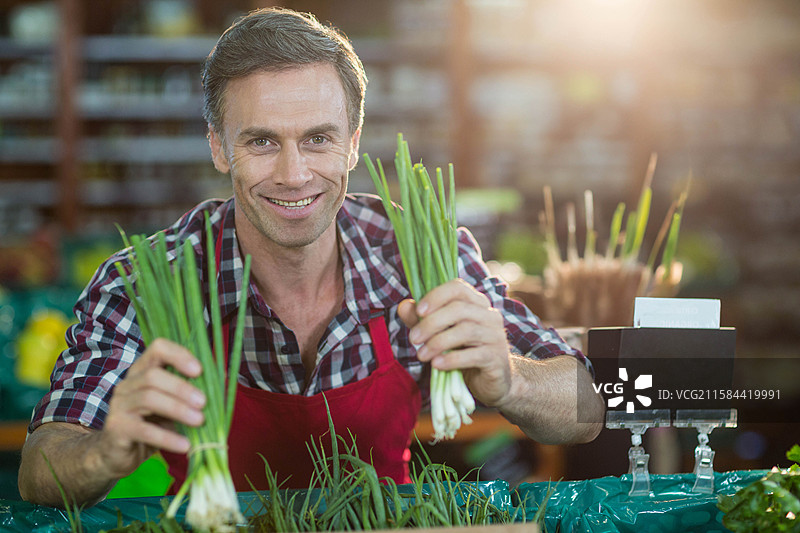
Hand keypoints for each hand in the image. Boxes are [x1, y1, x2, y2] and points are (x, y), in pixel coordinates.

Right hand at [98, 339, 204, 476]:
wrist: (117, 455)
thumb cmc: (150, 425)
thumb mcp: (170, 407)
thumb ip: (187, 395)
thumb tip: (220, 386)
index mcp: (142, 371)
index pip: (157, 348)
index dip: (179, 355)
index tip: (200, 370)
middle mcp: (127, 384)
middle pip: (153, 376)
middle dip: (182, 388)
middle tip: (204, 402)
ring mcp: (119, 405)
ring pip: (149, 398)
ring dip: (178, 409)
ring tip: (199, 421)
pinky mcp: (116, 429)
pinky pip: (143, 430)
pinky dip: (167, 437)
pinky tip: (185, 445)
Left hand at [397, 279, 511, 406]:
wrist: (490, 381)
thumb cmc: (463, 352)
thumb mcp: (438, 334)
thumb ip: (421, 319)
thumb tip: (403, 306)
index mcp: (476, 303)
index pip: (458, 288)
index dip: (436, 296)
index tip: (419, 311)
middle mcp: (489, 315)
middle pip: (459, 309)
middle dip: (431, 323)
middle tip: (413, 339)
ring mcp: (495, 336)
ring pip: (466, 331)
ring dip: (438, 342)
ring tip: (421, 355)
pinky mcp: (496, 358)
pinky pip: (473, 355)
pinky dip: (451, 359)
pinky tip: (436, 364)